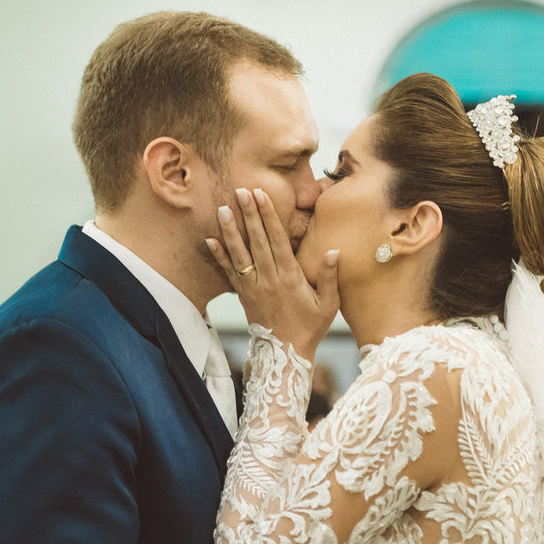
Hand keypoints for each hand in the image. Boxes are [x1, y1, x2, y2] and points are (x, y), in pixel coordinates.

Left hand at [207, 188, 338, 357]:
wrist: (285, 353)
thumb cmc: (311, 327)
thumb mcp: (328, 304)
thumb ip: (329, 276)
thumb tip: (333, 250)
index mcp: (290, 277)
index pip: (278, 240)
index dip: (269, 216)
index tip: (262, 196)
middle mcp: (269, 279)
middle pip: (257, 241)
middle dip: (249, 215)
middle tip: (241, 190)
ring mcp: (254, 287)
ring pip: (240, 254)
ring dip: (231, 231)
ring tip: (222, 208)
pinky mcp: (244, 296)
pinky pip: (229, 273)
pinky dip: (219, 256)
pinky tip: (210, 240)